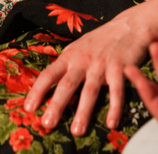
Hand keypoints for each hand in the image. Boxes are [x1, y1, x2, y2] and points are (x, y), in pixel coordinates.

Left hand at [25, 15, 149, 135]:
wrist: (129, 26)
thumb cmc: (100, 40)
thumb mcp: (78, 48)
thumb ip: (67, 65)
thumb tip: (50, 86)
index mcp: (69, 56)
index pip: (49, 74)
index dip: (38, 91)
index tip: (29, 108)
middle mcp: (83, 61)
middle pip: (67, 85)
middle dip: (56, 105)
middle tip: (47, 124)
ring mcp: (101, 64)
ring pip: (89, 91)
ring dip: (83, 112)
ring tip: (76, 131)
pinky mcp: (119, 68)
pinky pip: (116, 91)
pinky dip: (114, 108)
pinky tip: (111, 123)